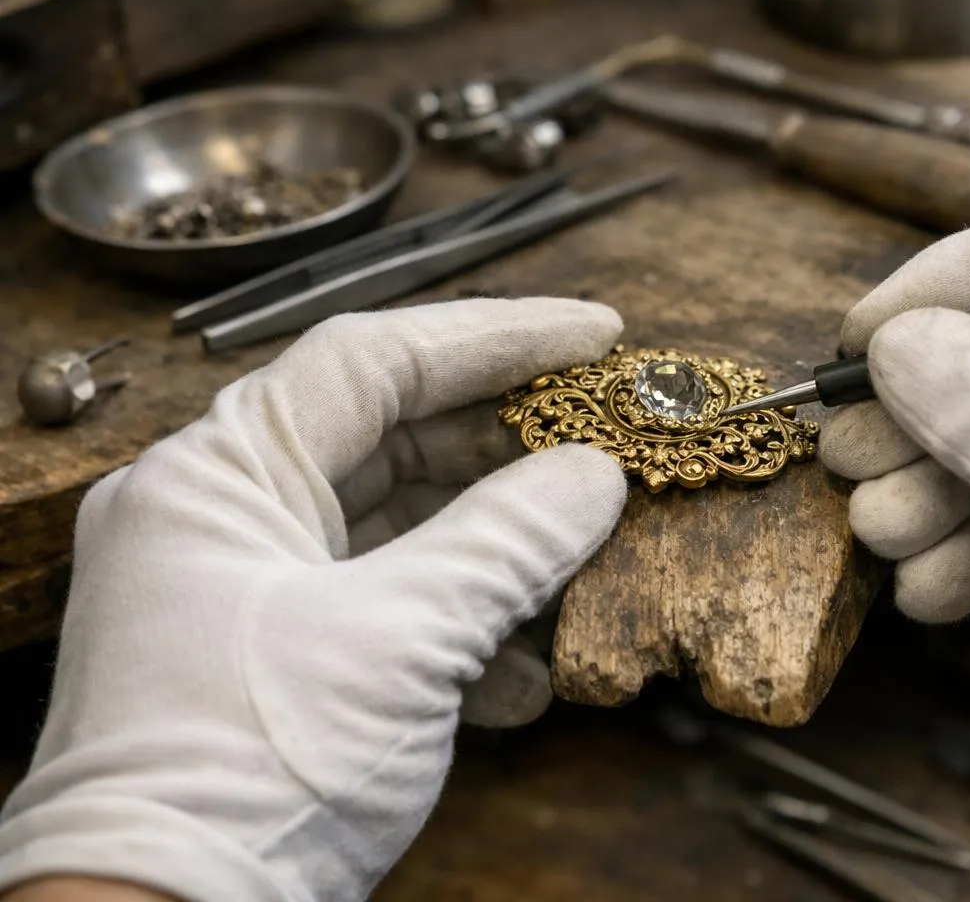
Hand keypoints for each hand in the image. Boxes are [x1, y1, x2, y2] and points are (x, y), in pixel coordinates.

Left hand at [0, 298, 628, 901]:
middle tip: (607, 442)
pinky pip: (384, 604)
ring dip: (495, 552)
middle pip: (392, 438)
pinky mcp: (275, 659)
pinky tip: (519, 675)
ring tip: (581, 564)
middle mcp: (222, 515)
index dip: (498, 335)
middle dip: (509, 452)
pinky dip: (458, 625)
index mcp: (219, 475)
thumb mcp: (401, 644)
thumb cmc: (242, 780)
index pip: (374, 357)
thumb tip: (593, 476)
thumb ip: (508, 542)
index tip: (596, 332)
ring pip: (398, 527)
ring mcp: (245, 589)